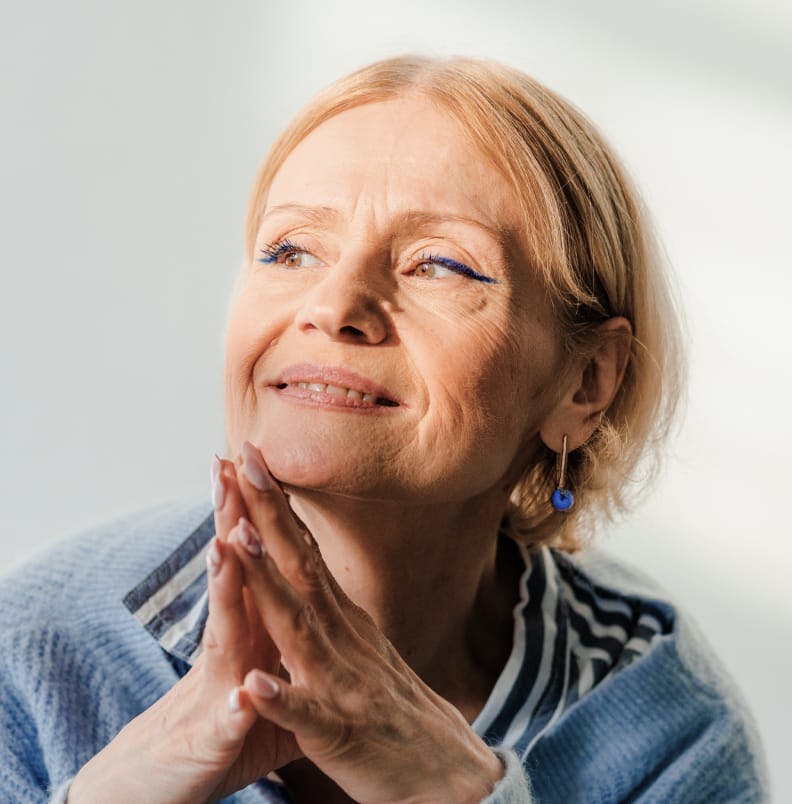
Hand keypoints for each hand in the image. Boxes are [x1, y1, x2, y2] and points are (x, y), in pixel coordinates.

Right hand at [69, 458, 299, 802]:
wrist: (172, 781)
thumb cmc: (224, 720)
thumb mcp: (257, 659)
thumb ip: (271, 624)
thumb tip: (292, 588)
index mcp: (249, 625)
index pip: (254, 558)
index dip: (259, 512)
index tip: (260, 460)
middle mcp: (228, 646)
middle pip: (232, 576)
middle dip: (232, 522)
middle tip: (230, 467)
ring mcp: (217, 689)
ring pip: (224, 635)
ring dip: (224, 591)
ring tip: (223, 546)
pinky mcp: (212, 742)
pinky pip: (226, 724)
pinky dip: (234, 709)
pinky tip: (243, 693)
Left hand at [225, 441, 503, 803]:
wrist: (446, 774)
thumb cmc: (392, 709)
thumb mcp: (360, 645)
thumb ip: (328, 609)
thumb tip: (302, 566)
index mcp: (340, 619)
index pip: (302, 549)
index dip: (274, 504)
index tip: (249, 457)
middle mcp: (341, 637)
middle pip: (300, 567)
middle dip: (267, 513)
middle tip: (243, 459)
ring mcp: (342, 682)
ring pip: (300, 628)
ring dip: (269, 585)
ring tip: (238, 543)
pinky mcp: (341, 734)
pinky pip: (308, 716)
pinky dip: (282, 699)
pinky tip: (253, 685)